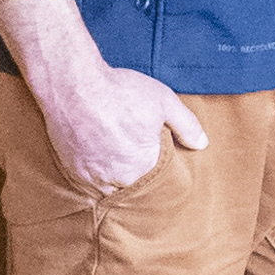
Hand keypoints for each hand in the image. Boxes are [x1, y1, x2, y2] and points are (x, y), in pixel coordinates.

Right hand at [0, 1, 209, 195]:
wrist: (72, 86)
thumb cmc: (120, 93)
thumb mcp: (164, 103)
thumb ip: (186, 126)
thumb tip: (202, 144)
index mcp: (144, 167)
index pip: (159, 181)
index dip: (160, 171)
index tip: (158, 160)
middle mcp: (118, 179)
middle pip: (134, 187)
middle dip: (138, 177)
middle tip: (136, 158)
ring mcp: (92, 178)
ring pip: (110, 189)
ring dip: (117, 180)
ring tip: (119, 162)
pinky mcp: (72, 172)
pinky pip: (89, 185)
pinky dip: (96, 178)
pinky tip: (101, 162)